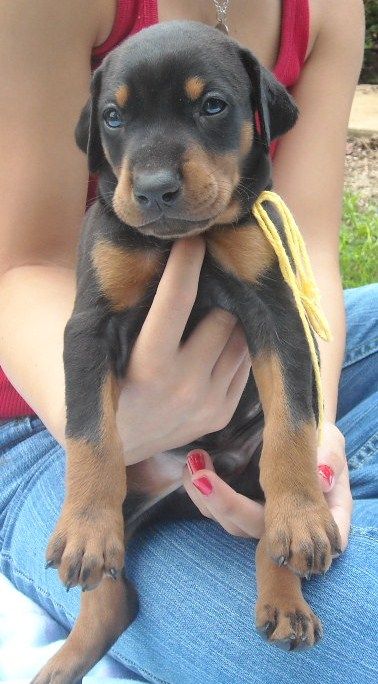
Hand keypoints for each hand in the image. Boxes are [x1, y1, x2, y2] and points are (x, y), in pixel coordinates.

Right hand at [116, 237, 249, 463]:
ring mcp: (208, 403)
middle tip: (207, 294)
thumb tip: (175, 261)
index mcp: (149, 364)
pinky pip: (245, 364)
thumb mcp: (112, 347)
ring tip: (211, 324)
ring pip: (241, 339)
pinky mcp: (223, 413)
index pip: (176, 301)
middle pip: (223, 317)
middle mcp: (184, 384)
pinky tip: (214, 351)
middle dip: (215, 302)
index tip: (195, 239)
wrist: (120, 441)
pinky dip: (234, 351)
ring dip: (230, 325)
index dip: (186, 264)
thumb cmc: (113, 379)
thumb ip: (141, 313)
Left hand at [183, 422, 351, 548]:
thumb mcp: (331, 444)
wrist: (307, 439)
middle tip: (200, 475)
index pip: (301, 536)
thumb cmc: (322, 444)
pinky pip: (219, 511)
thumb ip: (330, 456)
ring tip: (192, 463)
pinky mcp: (243, 507)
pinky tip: (193, 467)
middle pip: (253, 527)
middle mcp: (286, 526)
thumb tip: (323, 477)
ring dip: (205, 497)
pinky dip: (202, 492)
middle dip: (223, 504)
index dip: (272, 531)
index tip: (248, 503)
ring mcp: (262, 518)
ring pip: (231, 523)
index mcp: (316, 516)